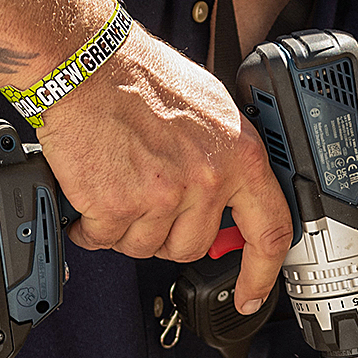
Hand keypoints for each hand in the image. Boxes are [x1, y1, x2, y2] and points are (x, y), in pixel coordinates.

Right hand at [39, 19, 292, 315]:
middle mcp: (205, 179)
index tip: (251, 293)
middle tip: (147, 200)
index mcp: (239, 156)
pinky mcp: (117, 205)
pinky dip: (91, 227)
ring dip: (127, 228)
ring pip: (146, 247)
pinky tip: (90, 197)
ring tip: (117, 185)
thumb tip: (232, 194)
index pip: (270, 230)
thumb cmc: (141, 76)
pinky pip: (105, 240)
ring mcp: (162, 195)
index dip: (262, 272)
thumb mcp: (210, 108)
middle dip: (167, 233)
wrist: (87, 63)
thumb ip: (226, 156)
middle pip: (191, 246)